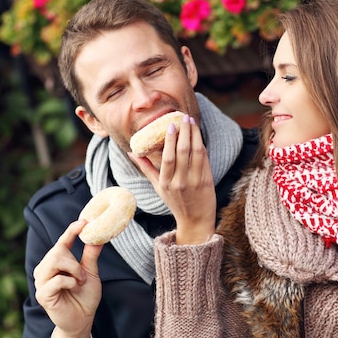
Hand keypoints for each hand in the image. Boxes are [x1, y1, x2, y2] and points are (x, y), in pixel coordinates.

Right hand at [33, 220, 102, 337]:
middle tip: (83, 274)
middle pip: (57, 251)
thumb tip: (98, 237)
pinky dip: (70, 282)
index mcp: (56, 262)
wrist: (82, 320)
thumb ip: (91, 255)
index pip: (62, 242)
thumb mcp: (91, 273)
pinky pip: (57, 279)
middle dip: (74, 260)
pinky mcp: (42, 294)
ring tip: (79, 281)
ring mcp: (41, 281)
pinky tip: (74, 288)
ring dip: (73, 270)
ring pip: (55, 261)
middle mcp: (45, 269)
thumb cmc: (84, 296)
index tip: (84, 221)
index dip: (71, 230)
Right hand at [129, 114, 216, 244]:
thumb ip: (146, 168)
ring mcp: (195, 181)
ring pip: (196, 153)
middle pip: (183, 152)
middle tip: (184, 117)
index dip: (170, 139)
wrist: (195, 220)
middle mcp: (180, 182)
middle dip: (184, 132)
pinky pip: (205, 159)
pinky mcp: (207, 181)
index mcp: (165, 183)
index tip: (171, 124)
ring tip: (192, 121)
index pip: (168, 157)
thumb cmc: (174, 202)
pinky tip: (199, 136)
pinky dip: (202, 146)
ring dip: (195, 134)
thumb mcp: (157, 187)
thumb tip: (131, 152)